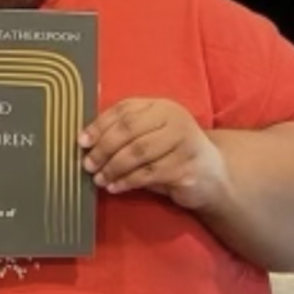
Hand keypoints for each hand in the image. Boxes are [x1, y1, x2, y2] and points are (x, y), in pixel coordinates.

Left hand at [78, 99, 226, 209]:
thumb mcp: (150, 135)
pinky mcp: (185, 167)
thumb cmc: (171, 153)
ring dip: (112, 167)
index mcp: (160, 106)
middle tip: (88, 164)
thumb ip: (125, 133)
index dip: (99, 125)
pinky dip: (127, 181)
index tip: (82, 141)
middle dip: (103, 148)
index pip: (124, 110)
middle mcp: (174, 119)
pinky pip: (148, 174)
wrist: (212, 174)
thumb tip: (86, 143)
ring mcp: (183, 142)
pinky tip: (115, 187)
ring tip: (99, 178)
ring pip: (137, 153)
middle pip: (128, 130)